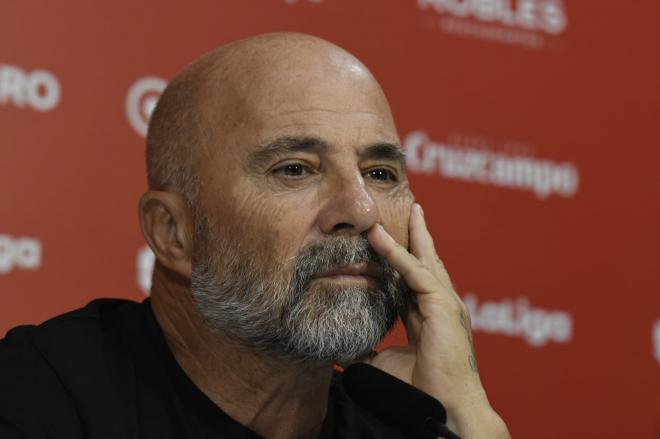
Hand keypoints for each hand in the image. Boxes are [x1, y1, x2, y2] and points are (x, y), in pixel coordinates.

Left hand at [365, 203, 510, 437]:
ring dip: (411, 233)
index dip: (402, 258)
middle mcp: (440, 304)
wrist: (441, 408)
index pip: (415, 278)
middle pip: (428, 260)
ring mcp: (445, 303)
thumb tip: (339, 346)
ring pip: (424, 259)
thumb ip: (365, 348)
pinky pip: (416, 272)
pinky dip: (397, 254)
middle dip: (420, 234)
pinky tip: (380, 238)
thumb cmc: (417, 390)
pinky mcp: (443, 306)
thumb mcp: (381, 362)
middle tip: (415, 208)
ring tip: (408, 208)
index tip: (390, 241)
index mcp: (429, 315)